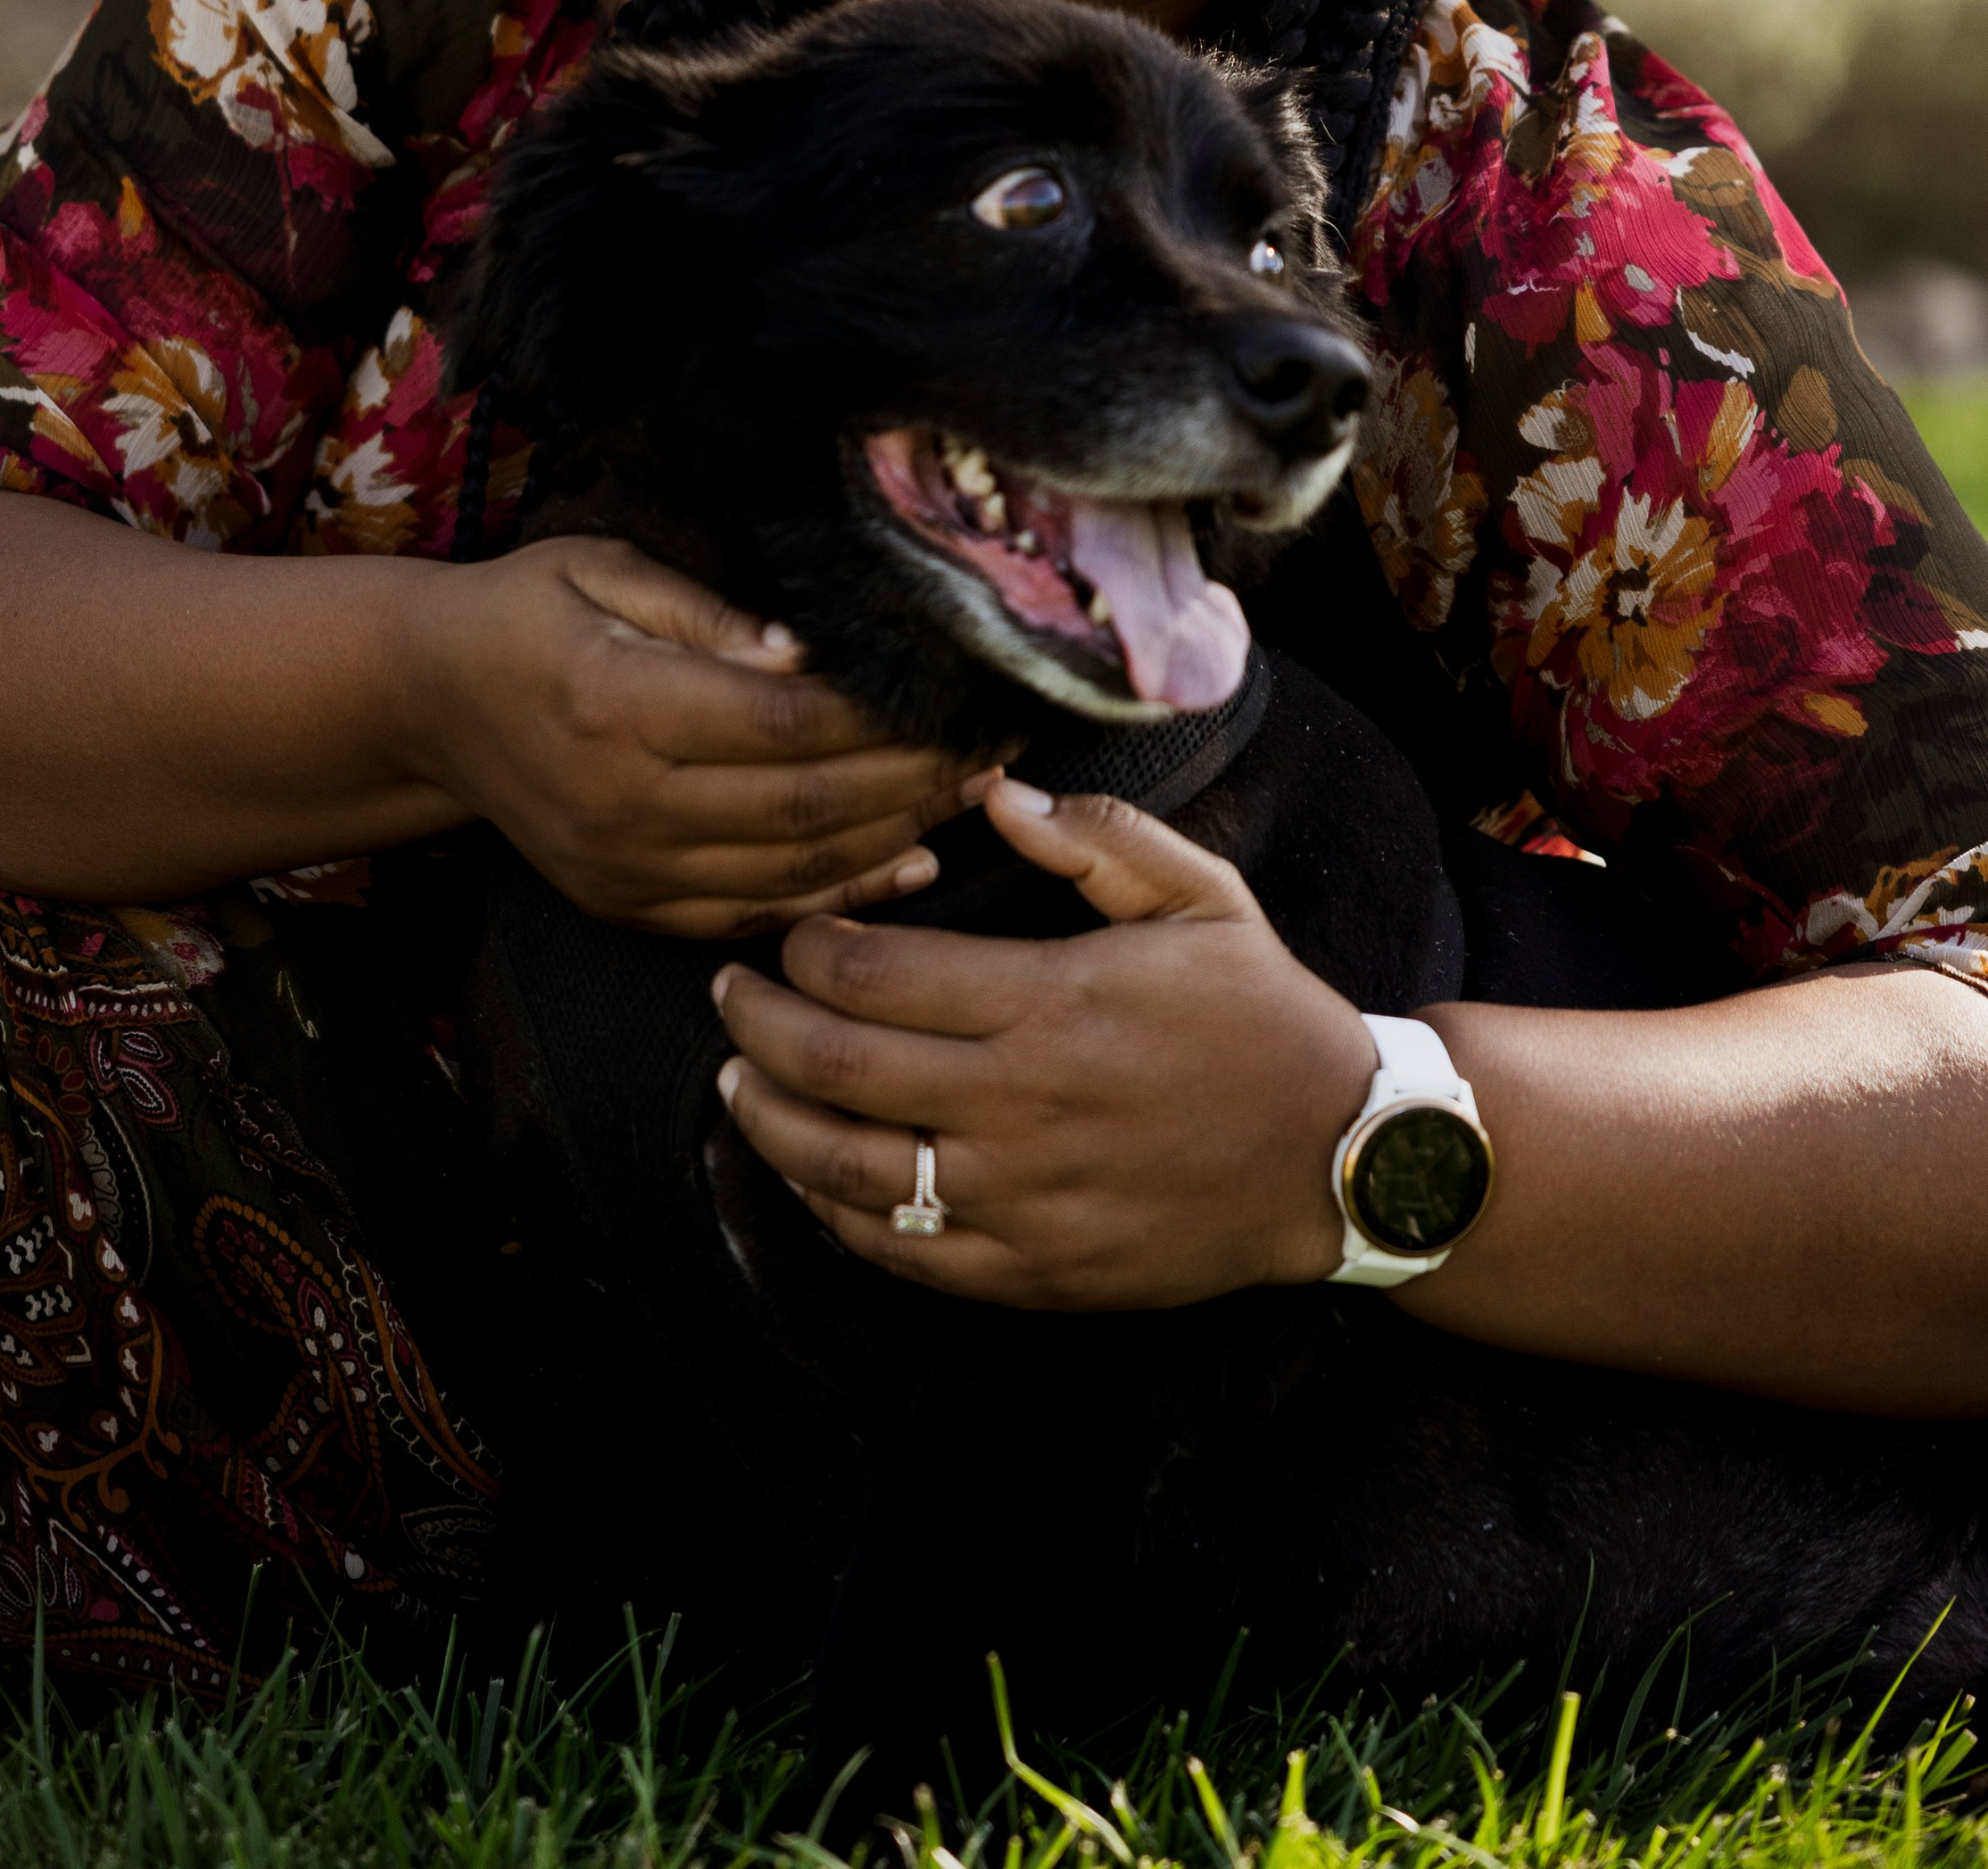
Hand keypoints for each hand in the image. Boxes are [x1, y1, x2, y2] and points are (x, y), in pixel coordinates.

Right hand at [396, 534, 972, 936]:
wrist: (426, 707)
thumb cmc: (524, 614)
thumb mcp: (601, 569)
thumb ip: (708, 614)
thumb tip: (814, 652)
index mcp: (620, 703)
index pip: (787, 722)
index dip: (886, 717)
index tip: (963, 691)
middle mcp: (625, 801)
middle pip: (805, 804)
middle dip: (917, 779)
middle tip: (999, 747)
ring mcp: (626, 868)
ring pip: (792, 871)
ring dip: (896, 837)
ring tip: (975, 794)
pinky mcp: (629, 907)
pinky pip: (753, 915)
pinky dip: (837, 895)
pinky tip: (906, 860)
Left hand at [711, 771, 1377, 1304]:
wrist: (1339, 1157)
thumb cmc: (1262, 1015)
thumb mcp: (1199, 898)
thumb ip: (1094, 838)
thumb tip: (993, 794)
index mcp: (1050, 1002)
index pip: (870, 973)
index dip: (803, 949)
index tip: (788, 933)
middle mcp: (1020, 1104)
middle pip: (834, 1065)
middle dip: (754, 1023)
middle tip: (726, 993)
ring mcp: (1022, 1198)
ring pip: (845, 1168)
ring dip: (770, 1121)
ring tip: (735, 1083)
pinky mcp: (1033, 1270)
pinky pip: (902, 1251)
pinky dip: (835, 1211)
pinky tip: (810, 1173)